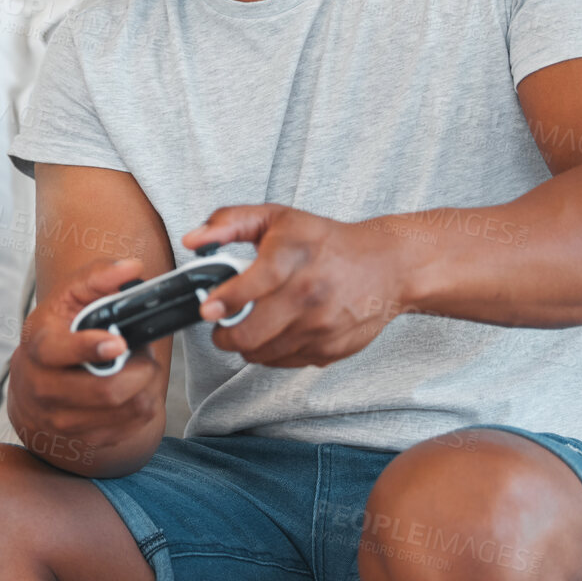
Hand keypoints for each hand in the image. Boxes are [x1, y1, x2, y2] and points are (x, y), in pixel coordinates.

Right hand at [6, 256, 163, 464]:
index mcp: (40, 348)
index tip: (118, 342)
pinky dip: (142, 407)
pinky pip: (131, 428)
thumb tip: (131, 268)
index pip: (61, 353)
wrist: (33, 387)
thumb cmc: (56, 334)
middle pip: (107, 391)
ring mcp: (62, 420)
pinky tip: (134, 391)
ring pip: (127, 411)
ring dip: (146, 388)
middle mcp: (44, 389)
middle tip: (143, 354)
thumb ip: (98, 277)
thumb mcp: (68, 299)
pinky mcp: (83, 441)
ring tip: (138, 370)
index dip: (91, 348)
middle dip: (140, 369)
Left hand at [183, 204, 411, 367]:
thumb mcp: (277, 218)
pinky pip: (284, 362)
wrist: (388, 267)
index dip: (225, 300)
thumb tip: (193, 239)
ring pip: (262, 354)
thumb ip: (229, 222)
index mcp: (294, 257)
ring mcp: (321, 327)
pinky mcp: (331, 350)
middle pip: (251, 334)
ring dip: (246, 344)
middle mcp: (309, 295)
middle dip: (224, 334)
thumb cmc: (326, 241)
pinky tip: (277, 331)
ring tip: (249, 325)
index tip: (208, 309)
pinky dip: (272, 352)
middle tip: (220, 323)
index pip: (254, 285)